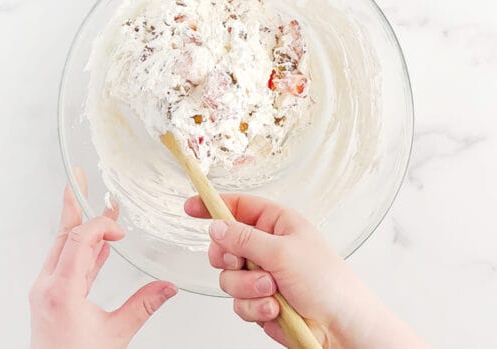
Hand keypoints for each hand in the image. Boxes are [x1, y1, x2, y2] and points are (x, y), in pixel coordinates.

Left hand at [30, 173, 176, 348]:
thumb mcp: (115, 336)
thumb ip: (142, 307)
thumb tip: (167, 288)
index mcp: (61, 290)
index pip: (78, 240)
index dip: (100, 226)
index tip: (119, 229)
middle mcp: (47, 286)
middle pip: (63, 235)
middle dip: (76, 207)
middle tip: (80, 180)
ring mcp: (45, 291)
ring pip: (61, 248)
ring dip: (79, 228)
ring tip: (94, 208)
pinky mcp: (48, 299)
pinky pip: (63, 266)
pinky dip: (80, 252)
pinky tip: (95, 248)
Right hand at [185, 194, 426, 348]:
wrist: (344, 330)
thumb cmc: (329, 284)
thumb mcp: (283, 251)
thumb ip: (244, 238)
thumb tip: (216, 226)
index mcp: (277, 224)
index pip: (237, 206)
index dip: (212, 205)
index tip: (190, 208)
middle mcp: (267, 248)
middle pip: (225, 244)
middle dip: (231, 259)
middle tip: (241, 263)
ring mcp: (263, 276)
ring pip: (228, 277)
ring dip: (247, 287)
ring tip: (272, 291)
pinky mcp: (262, 303)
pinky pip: (238, 302)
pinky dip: (254, 307)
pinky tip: (274, 309)